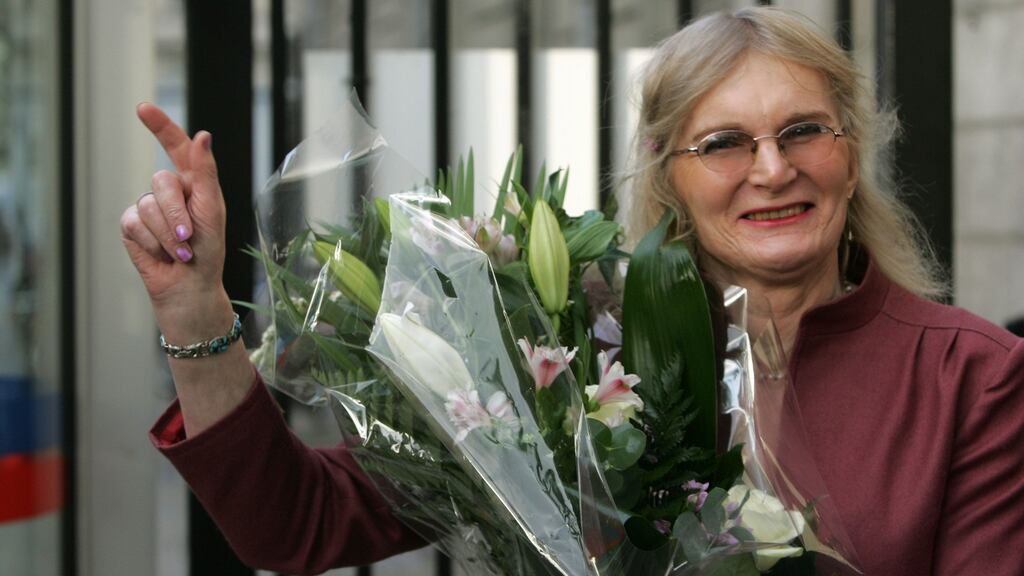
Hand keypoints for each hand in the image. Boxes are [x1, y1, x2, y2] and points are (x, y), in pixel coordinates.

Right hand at [120, 103, 231, 340]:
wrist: (190, 285)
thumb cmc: (208, 249)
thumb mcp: (213, 209)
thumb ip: (205, 173)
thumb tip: (202, 136)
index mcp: (191, 182)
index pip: (175, 146)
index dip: (160, 126)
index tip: (142, 108)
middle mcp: (168, 191)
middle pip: (161, 181)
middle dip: (177, 212)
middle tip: (190, 236)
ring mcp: (147, 207)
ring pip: (147, 205)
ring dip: (168, 234)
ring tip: (180, 251)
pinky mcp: (131, 225)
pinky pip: (134, 223)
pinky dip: (153, 242)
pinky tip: (163, 254)